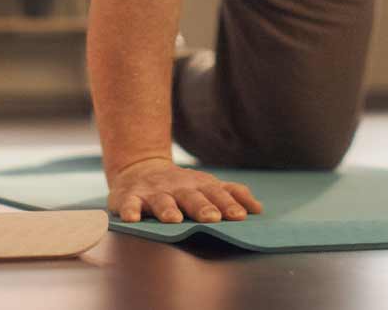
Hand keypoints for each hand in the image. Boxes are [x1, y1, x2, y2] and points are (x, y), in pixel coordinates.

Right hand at [106, 157, 261, 223]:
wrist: (139, 169)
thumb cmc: (181, 185)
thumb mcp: (206, 185)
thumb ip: (231, 194)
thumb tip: (258, 209)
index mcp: (198, 186)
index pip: (216, 195)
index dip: (227, 204)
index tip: (240, 216)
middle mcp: (177, 188)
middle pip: (191, 197)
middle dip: (202, 207)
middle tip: (212, 218)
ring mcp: (153, 192)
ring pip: (161, 201)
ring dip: (167, 209)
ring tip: (173, 219)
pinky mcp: (129, 197)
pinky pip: (128, 204)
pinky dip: (129, 210)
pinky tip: (132, 218)